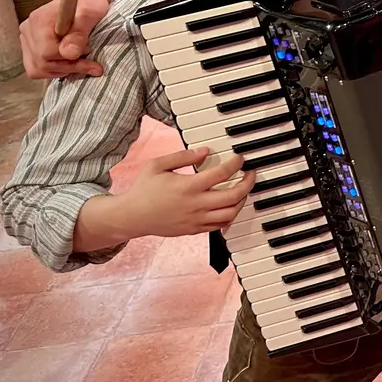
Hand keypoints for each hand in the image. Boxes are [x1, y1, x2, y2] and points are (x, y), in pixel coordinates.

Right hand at [19, 0, 111, 77]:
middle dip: (69, 66)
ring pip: (37, 69)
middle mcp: (27, 30)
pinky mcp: (30, 47)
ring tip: (81, 61)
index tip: (89, 52)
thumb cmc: (90, 3)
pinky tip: (71, 63)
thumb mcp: (90, 14)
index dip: (69, 59)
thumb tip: (69, 53)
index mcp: (39, 20)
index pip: (46, 52)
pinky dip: (55, 70)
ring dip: (62, 70)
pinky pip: (37, 68)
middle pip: (41, 63)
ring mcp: (26, 39)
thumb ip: (79, 33)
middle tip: (90, 59)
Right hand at [114, 148, 254, 239]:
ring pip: (231, 214)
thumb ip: (183, 156)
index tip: (240, 158)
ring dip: (242, 201)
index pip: (221, 174)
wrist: (131, 217)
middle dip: (248, 183)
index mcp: (187, 186)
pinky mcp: (194, 230)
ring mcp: (196, 220)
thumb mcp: (158, 165)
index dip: (236, 163)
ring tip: (243, 190)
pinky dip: (230, 216)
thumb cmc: (142, 189)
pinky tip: (231, 206)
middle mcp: (195, 205)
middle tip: (250, 174)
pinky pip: (220, 226)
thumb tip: (205, 151)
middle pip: (233, 196)